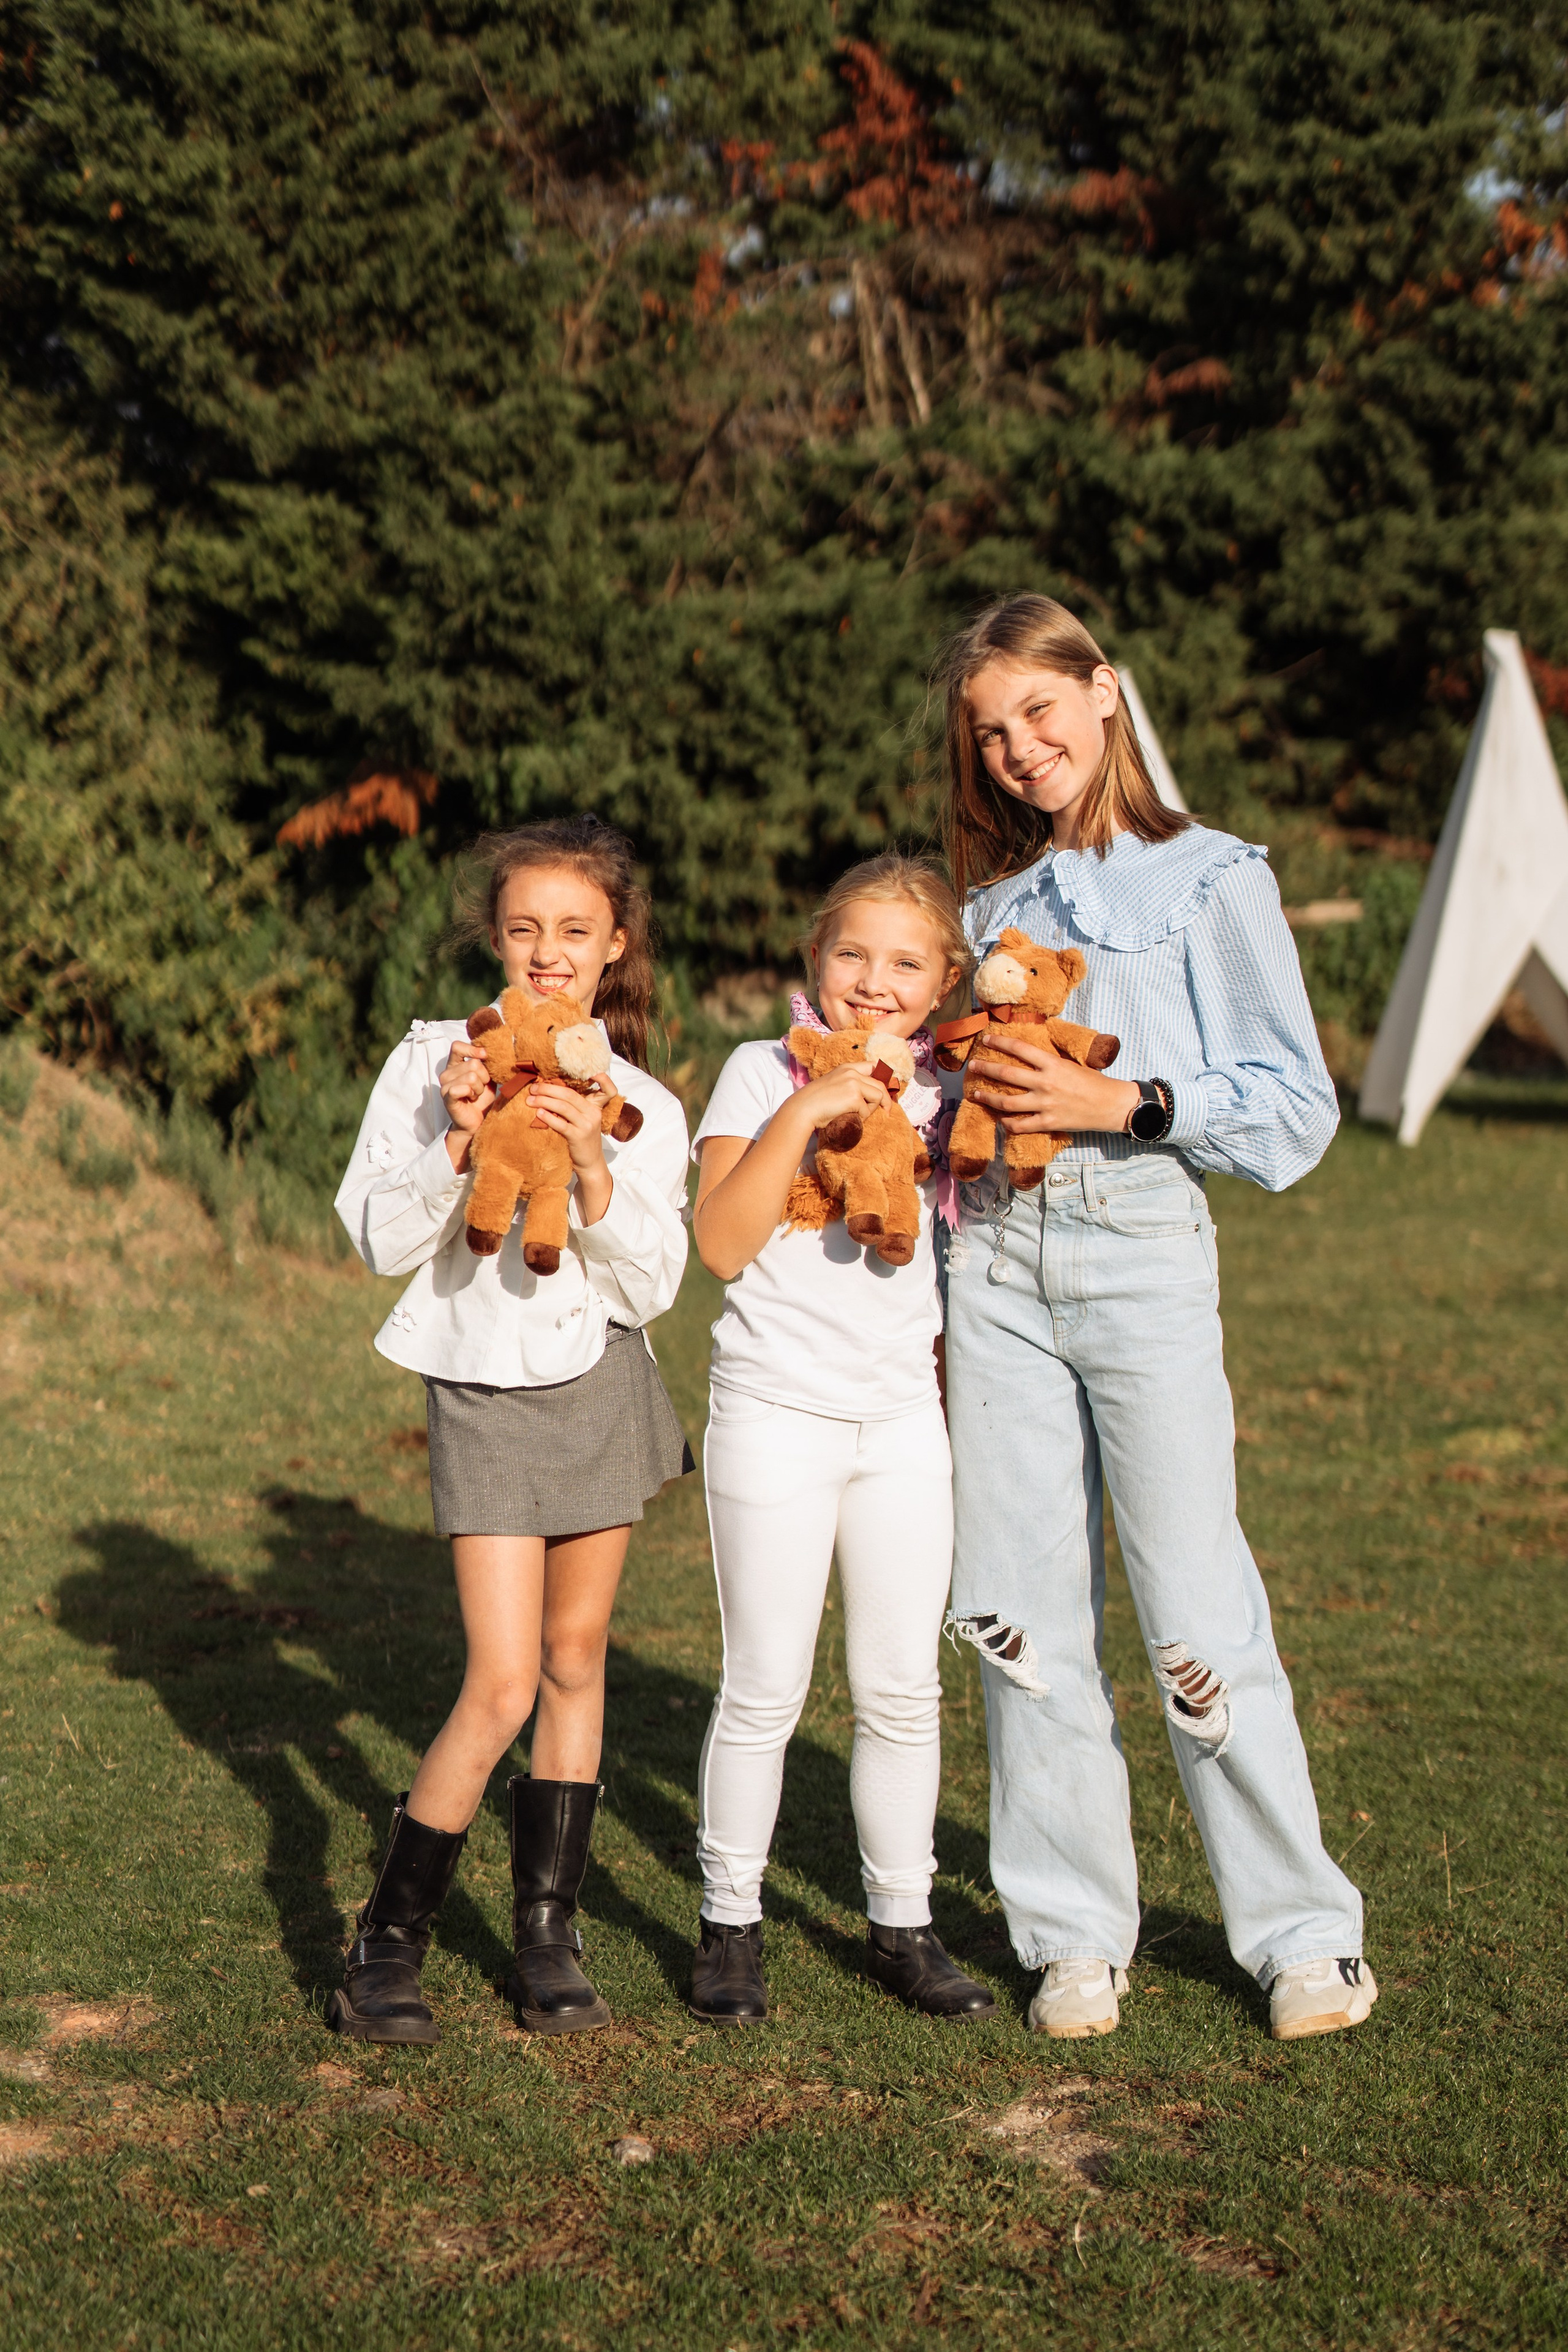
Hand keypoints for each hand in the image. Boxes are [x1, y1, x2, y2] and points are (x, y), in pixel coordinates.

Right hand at [440, 1042, 493, 1170]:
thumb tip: (494, 1051)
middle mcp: (447, 1072)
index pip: (457, 1046)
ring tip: (475, 1095)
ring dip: (479, 1088)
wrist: (477, 1121)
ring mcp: (445, 1085)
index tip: (485, 1056)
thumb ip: (487, 1063)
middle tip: (480, 1088)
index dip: (472, 1049)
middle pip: (473, 1064)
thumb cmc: (482, 1099)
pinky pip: (463, 1087)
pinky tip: (470, 1099)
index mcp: (455, 1064)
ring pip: (471, 1076)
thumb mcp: (488, 1077)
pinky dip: (472, 1093)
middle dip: (484, 1077)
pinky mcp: (447, 1096)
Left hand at [528, 1080, 608, 1172]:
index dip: (603, 1078)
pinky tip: (538, 1113)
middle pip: (570, 1094)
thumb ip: (574, 1106)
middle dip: (549, 1089)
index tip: (590, 1072)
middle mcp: (594, 1113)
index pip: (608, 1089)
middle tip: (533, 1088)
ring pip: (564, 1107)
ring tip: (530, 1100)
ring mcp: (588, 1125)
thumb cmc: (582, 1138)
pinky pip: (561, 1124)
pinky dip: (548, 1117)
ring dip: (544, 1101)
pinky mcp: (579, 1137)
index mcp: (596, 1106)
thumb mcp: (584, 1119)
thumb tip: (548, 1090)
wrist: (590, 1163)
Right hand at [797, 1062, 890, 1130]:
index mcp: (847, 1068)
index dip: (882, 1078)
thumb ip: (849, 1085)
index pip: (873, 1066)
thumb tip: (869, 1095)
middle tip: (886, 1111)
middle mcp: (852, 1072)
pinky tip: (848, 1118)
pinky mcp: (854, 1096)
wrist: (802, 1109)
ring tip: (857, 1115)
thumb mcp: (834, 1085)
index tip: (884, 1091)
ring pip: (878, 1096)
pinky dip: (861, 1118)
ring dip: (870, 1109)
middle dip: (885, 1100)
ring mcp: (854, 1083)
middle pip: (880, 1084)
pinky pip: (867, 1110)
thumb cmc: (815, 1102)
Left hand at [967, 1032, 1141, 1135]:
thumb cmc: (1093, 1082)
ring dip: (988, 1098)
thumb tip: (1029, 1054)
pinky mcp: (1048, 1123)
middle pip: (1006, 1074)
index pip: (1020, 1049)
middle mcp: (1045, 1083)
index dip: (1000, 1043)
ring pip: (1007, 1102)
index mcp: (1052, 1064)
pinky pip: (1021, 1125)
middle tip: (973, 1066)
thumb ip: (1049, 1061)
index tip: (986, 1040)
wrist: (1110, 1105)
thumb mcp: (1071, 1063)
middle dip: (985, 1069)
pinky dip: (1007, 1123)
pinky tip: (1000, 1119)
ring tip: (976, 1094)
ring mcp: (1045, 1104)